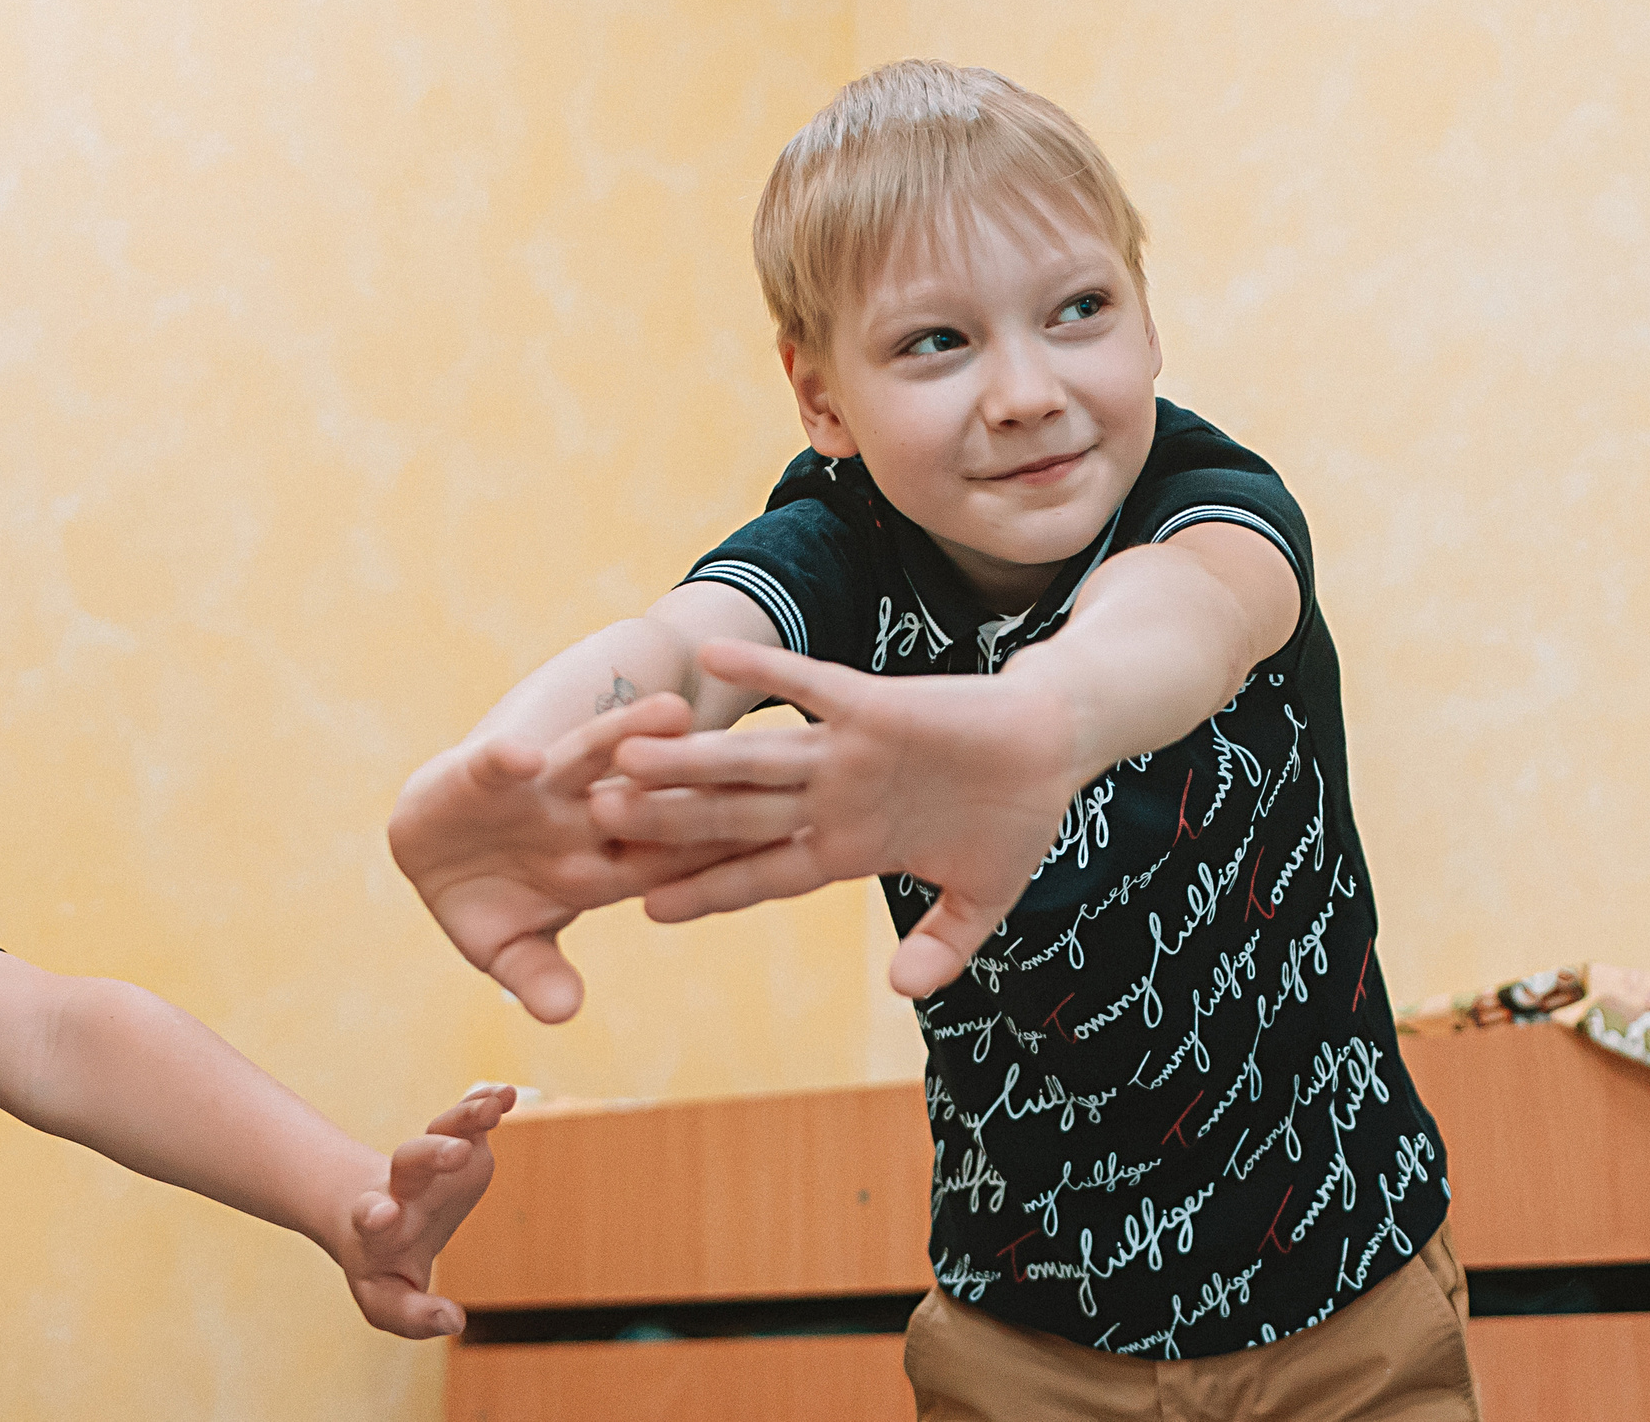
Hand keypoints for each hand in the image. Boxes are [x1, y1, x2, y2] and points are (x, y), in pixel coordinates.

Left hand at [331, 1083, 518, 1338]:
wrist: (376, 1216)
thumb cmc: (382, 1265)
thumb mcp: (388, 1299)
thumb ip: (414, 1316)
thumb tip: (455, 1322)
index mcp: (379, 1228)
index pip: (371, 1217)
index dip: (376, 1215)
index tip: (384, 1214)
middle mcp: (403, 1187)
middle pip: (409, 1160)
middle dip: (430, 1153)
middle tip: (456, 1153)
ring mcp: (432, 1162)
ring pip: (441, 1130)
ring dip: (464, 1118)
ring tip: (492, 1107)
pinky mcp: (460, 1145)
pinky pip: (469, 1120)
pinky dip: (486, 1104)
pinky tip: (505, 1094)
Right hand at [390, 696, 746, 1021]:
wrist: (430, 842)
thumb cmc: (490, 899)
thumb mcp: (509, 947)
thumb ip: (536, 975)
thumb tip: (564, 1013)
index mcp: (605, 867)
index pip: (672, 863)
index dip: (716, 857)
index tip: (772, 848)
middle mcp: (585, 817)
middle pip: (647, 799)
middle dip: (692, 787)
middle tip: (752, 770)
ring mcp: (541, 789)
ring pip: (592, 757)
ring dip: (626, 736)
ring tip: (672, 712)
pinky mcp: (488, 769)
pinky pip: (498, 763)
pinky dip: (506, 760)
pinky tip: (522, 757)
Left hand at [602, 640, 1084, 997]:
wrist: (1054, 744)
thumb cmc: (1015, 821)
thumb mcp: (980, 901)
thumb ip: (942, 945)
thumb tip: (905, 991)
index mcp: (849, 846)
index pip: (763, 873)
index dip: (707, 889)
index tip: (645, 909)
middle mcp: (832, 799)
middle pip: (735, 818)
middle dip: (669, 826)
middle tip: (595, 829)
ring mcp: (846, 753)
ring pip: (753, 759)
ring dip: (690, 760)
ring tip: (623, 756)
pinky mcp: (874, 706)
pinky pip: (809, 688)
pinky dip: (764, 673)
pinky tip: (709, 658)